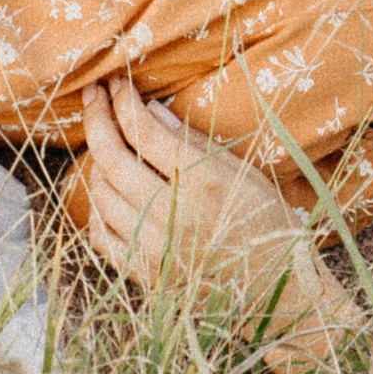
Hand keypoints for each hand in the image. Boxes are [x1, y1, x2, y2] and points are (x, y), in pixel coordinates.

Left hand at [79, 80, 366, 371]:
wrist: (279, 292)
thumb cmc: (266, 221)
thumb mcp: (242, 171)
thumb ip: (191, 140)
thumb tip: (148, 107)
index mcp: (205, 183)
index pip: (145, 132)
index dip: (123, 101)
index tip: (114, 81)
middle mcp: (175, 216)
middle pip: (112, 159)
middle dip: (97, 119)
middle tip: (93, 96)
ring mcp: (156, 249)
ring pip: (101, 194)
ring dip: (96, 162)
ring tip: (106, 143)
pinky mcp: (146, 275)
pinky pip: (102, 236)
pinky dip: (98, 208)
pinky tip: (107, 192)